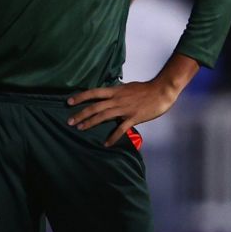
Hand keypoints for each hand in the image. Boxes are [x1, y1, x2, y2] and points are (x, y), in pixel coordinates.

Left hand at [67, 53, 196, 145]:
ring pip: (104, 116)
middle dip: (81, 113)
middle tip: (69, 121)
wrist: (161, 91)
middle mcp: (117, 99)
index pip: (94, 92)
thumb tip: (108, 96)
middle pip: (95, 106)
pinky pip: (120, 129)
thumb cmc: (146, 89)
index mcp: (116, 91)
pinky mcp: (133, 117)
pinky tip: (106, 144)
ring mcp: (125, 109)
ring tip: (80, 128)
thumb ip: (117, 93)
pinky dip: (112, 137)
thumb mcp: (128, 88)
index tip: (69, 102)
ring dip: (90, 123)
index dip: (81, 97)